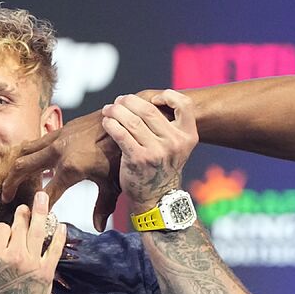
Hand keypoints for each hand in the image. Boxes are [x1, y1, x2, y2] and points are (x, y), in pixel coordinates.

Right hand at [0, 191, 66, 293]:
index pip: (1, 228)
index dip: (2, 229)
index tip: (3, 234)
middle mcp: (14, 255)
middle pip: (21, 226)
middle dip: (23, 215)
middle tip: (25, 208)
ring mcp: (32, 263)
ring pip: (39, 232)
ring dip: (42, 213)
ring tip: (44, 199)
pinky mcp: (47, 273)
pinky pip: (56, 250)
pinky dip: (60, 237)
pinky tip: (63, 226)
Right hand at [5, 112, 121, 231]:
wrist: (127, 121)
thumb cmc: (122, 155)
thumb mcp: (113, 184)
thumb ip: (103, 206)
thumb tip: (98, 228)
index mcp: (70, 169)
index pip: (47, 194)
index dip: (38, 207)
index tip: (32, 216)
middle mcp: (59, 152)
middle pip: (23, 168)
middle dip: (11, 183)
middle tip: (6, 197)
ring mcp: (59, 138)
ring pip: (26, 150)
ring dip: (16, 165)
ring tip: (11, 179)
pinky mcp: (63, 129)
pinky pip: (38, 141)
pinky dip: (29, 152)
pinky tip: (30, 161)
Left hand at [101, 91, 197, 212]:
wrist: (158, 197)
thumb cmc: (163, 167)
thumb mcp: (177, 147)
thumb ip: (170, 126)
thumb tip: (147, 99)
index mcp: (188, 137)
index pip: (184, 104)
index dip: (168, 95)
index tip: (152, 99)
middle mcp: (175, 143)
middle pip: (148, 109)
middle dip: (129, 101)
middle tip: (119, 101)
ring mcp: (157, 151)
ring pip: (131, 119)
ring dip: (115, 110)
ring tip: (109, 110)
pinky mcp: (138, 159)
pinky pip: (120, 133)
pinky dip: (110, 124)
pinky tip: (107, 122)